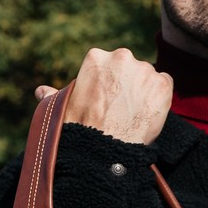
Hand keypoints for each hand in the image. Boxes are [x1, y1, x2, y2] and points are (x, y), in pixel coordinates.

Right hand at [35, 47, 171, 145]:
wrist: (104, 150)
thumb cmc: (79, 130)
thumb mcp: (61, 109)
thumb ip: (54, 96)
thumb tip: (41, 91)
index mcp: (96, 57)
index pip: (109, 65)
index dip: (109, 84)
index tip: (106, 100)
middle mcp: (121, 57)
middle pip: (130, 67)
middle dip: (127, 84)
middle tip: (121, 109)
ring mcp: (144, 70)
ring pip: (148, 76)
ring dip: (144, 91)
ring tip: (133, 115)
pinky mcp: (162, 84)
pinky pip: (165, 85)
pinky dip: (160, 98)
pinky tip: (148, 114)